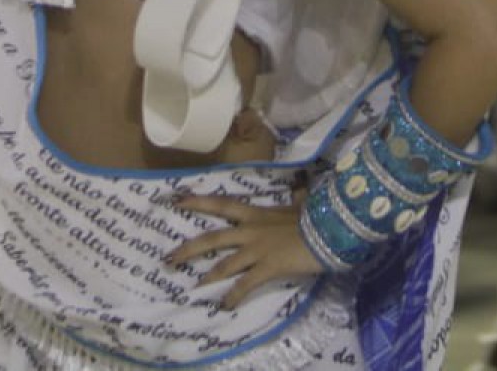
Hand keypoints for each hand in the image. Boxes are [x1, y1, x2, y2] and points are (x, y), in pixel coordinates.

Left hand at [167, 192, 321, 309]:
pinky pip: (245, 284)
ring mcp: (257, 249)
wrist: (328, 230)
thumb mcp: (300, 206)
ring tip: (194, 287)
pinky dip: (233, 296)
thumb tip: (300, 190)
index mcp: (256, 214)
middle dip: (189, 249)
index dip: (198, 202)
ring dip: (208, 277)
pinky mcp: (267, 267)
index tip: (177, 200)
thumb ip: (296, 200)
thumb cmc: (314, 217)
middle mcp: (250, 230)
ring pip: (224, 264)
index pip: (221, 205)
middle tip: (168, 259)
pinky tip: (224, 306)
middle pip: (212, 238)